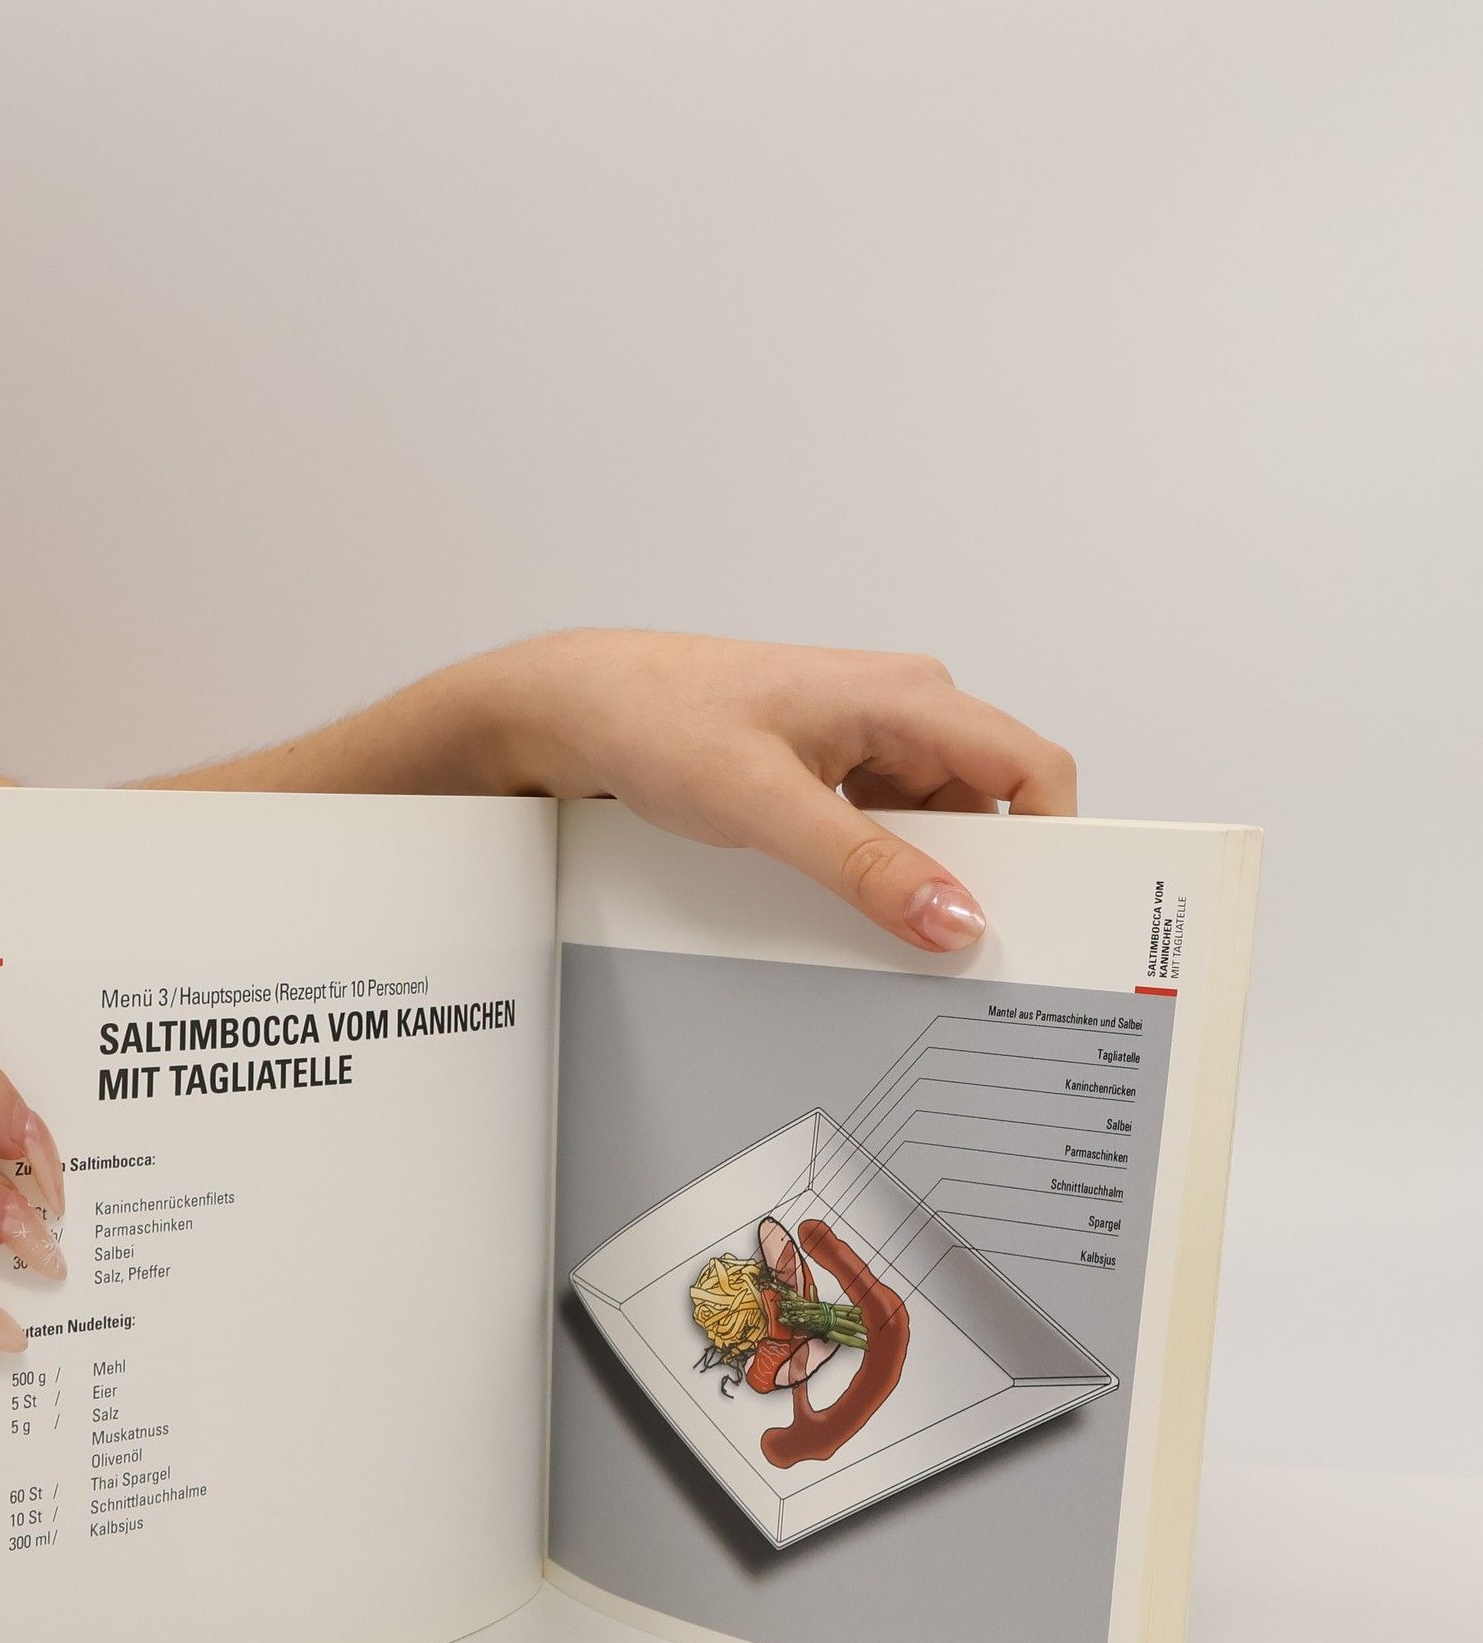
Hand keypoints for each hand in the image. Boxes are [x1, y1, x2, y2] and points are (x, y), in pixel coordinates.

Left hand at [485, 631, 1077, 948]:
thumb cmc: (661, 718)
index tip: (1048, 914)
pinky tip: (849, 898)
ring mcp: (870, 739)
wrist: (585, 705)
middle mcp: (903, 710)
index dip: (1056, 842)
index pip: (1031, 768)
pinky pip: (889, 827)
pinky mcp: (836, 768)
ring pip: (938, 824)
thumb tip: (952, 915)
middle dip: (982, 873)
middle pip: (990, 805)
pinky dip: (881, 868)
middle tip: (958, 946)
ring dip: (922, 876)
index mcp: (907, 696)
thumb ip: (863, 866)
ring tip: (886, 925)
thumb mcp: (765, 806)